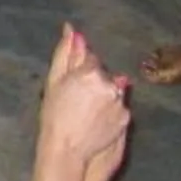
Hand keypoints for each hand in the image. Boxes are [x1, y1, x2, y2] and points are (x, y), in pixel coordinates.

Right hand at [35, 25, 132, 180]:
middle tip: (76, 99)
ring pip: (113, 90)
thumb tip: (71, 30)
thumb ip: (65, 54)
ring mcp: (121, 103)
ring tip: (86, 112)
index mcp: (91, 72)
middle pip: (104, 73)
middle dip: (93, 81)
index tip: (72, 84)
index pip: (91, 58)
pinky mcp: (126, 119)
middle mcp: (111, 85)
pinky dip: (110, 110)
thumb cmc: (54, 115)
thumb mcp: (54, 81)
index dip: (80, 70)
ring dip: (103, 95)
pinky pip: (119, 107)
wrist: (66, 150)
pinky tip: (95, 121)